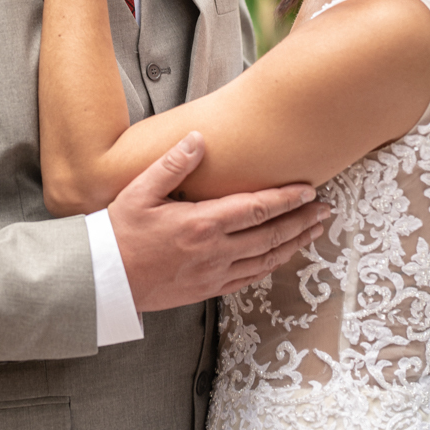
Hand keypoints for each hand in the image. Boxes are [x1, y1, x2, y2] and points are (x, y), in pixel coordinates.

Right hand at [108, 131, 330, 311]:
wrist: (104, 280)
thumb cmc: (119, 233)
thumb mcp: (140, 191)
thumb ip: (171, 165)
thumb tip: (197, 139)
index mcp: (201, 224)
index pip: (255, 209)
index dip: (286, 199)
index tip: (308, 190)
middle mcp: (214, 252)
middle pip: (270, 236)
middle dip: (301, 221)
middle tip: (325, 210)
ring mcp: (212, 275)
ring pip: (265, 260)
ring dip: (293, 244)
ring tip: (314, 232)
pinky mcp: (206, 290)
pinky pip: (248, 279)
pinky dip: (270, 266)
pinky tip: (280, 258)